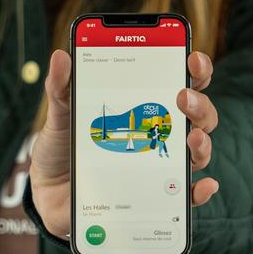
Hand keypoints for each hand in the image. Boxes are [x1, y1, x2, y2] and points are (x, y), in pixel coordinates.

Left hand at [29, 48, 221, 241]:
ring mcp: (161, 165)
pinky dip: (200, 190)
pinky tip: (204, 185)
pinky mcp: (156, 196)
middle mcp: (159, 133)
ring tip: (192, 137)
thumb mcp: (62, 113)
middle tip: (183, 98)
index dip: (195, 69)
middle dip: (199, 103)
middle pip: (197, 115)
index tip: (193, 60)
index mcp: (143, 106)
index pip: (180, 81)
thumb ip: (62, 86)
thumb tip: (60, 56)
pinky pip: (186, 195)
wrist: (48, 191)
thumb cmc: (64, 146)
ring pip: (197, 151)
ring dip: (202, 142)